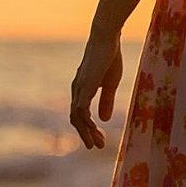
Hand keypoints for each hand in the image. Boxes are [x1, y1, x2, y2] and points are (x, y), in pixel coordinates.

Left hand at [70, 30, 124, 149]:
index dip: (88, 129)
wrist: (106, 39)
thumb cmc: (108, 57)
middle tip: (95, 147)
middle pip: (76, 119)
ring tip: (96, 143)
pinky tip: (93, 127)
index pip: (80, 115)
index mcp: (82, 90)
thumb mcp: (110, 83)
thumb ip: (106, 101)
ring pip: (77, 117)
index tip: (99, 140)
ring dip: (86, 131)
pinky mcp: (85, 85)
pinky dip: (85, 120)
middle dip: (85, 135)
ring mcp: (79, 88)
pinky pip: (81, 108)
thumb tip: (104, 119)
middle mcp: (76, 91)